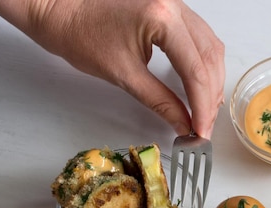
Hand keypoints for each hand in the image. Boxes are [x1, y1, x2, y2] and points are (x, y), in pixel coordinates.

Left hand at [0, 0, 224, 137]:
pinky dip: (203, 64)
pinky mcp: (172, 8)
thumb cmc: (79, 34)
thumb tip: (183, 124)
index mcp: (163, 18)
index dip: (201, 106)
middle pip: (210, 57)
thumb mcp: (123, 74)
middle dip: (210, 96)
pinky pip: (200, 37)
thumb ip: (160, 101)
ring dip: (211, 81)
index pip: (195, 70)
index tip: (201, 132)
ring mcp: (176, 3)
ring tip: (205, 110)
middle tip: (204, 126)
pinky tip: (200, 84)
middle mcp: (176, 5)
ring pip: (210, 47)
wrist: (58, 7)